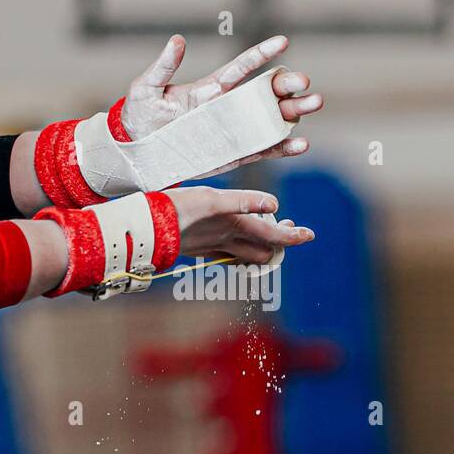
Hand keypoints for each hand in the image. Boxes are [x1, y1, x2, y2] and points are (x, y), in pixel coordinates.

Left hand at [121, 35, 322, 174]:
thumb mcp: (147, 87)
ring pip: (271, 119)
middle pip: (266, 93)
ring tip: (313, 105)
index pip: (243, 66)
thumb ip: (164, 66)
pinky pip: (263, 151)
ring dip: (295, 112)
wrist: (135, 152)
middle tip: (306, 83)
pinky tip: (302, 143)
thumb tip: (177, 40)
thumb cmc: (139, 116)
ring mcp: (233, 131)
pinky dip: (284, 148)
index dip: (263, 53)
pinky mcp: (233, 154)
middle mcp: (227, 107)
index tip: (283, 41)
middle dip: (289, 85)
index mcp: (211, 87)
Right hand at [167, 186, 314, 264]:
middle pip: (263, 252)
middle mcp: (226, 240)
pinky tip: (235, 240)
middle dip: (279, 244)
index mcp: (234, 226)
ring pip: (246, 255)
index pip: (273, 238)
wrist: (145, 226)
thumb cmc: (175, 209)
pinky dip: (239, 248)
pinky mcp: (199, 248)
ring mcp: (212, 247)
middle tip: (287, 228)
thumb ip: (244, 201)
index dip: (293, 237)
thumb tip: (275, 205)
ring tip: (266, 232)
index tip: (308, 234)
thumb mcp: (211, 198)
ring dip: (261, 248)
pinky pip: (226, 254)